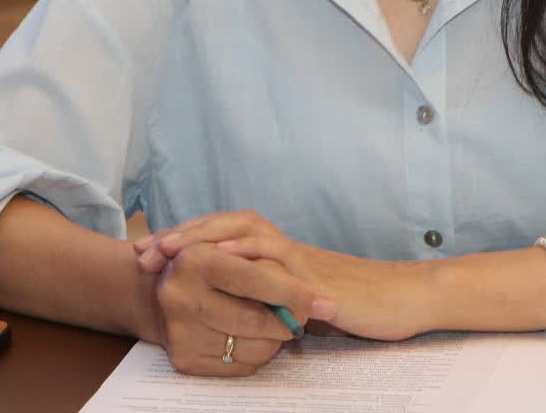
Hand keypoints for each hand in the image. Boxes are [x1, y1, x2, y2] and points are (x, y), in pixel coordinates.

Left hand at [135, 210, 431, 341]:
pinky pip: (274, 254)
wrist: (403, 300)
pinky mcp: (312, 272)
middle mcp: (282, 248)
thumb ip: (271, 304)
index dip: (185, 243)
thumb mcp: (300, 306)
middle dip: (180, 237)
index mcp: (276, 255)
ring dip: (202, 237)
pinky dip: (245, 249)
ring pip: (242, 233)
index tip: (147, 255)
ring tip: (168, 247)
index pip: (222, 239)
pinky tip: (219, 252)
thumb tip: (238, 317)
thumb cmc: (355, 306)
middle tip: (142, 251)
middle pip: (222, 228)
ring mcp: (297, 256)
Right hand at [145, 235, 319, 376]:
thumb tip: (309, 297)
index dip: (291, 292)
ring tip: (271, 323)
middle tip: (301, 317)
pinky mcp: (184, 359)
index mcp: (195, 259)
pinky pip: (238, 365)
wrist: (159, 290)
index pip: (252, 279)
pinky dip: (255, 353)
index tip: (322, 302)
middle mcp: (181, 296)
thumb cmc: (207, 264)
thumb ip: (264, 262)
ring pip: (251, 347)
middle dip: (286, 320)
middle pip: (254, 319)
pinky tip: (250, 337)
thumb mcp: (228, 247)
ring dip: (273, 339)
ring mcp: (180, 331)